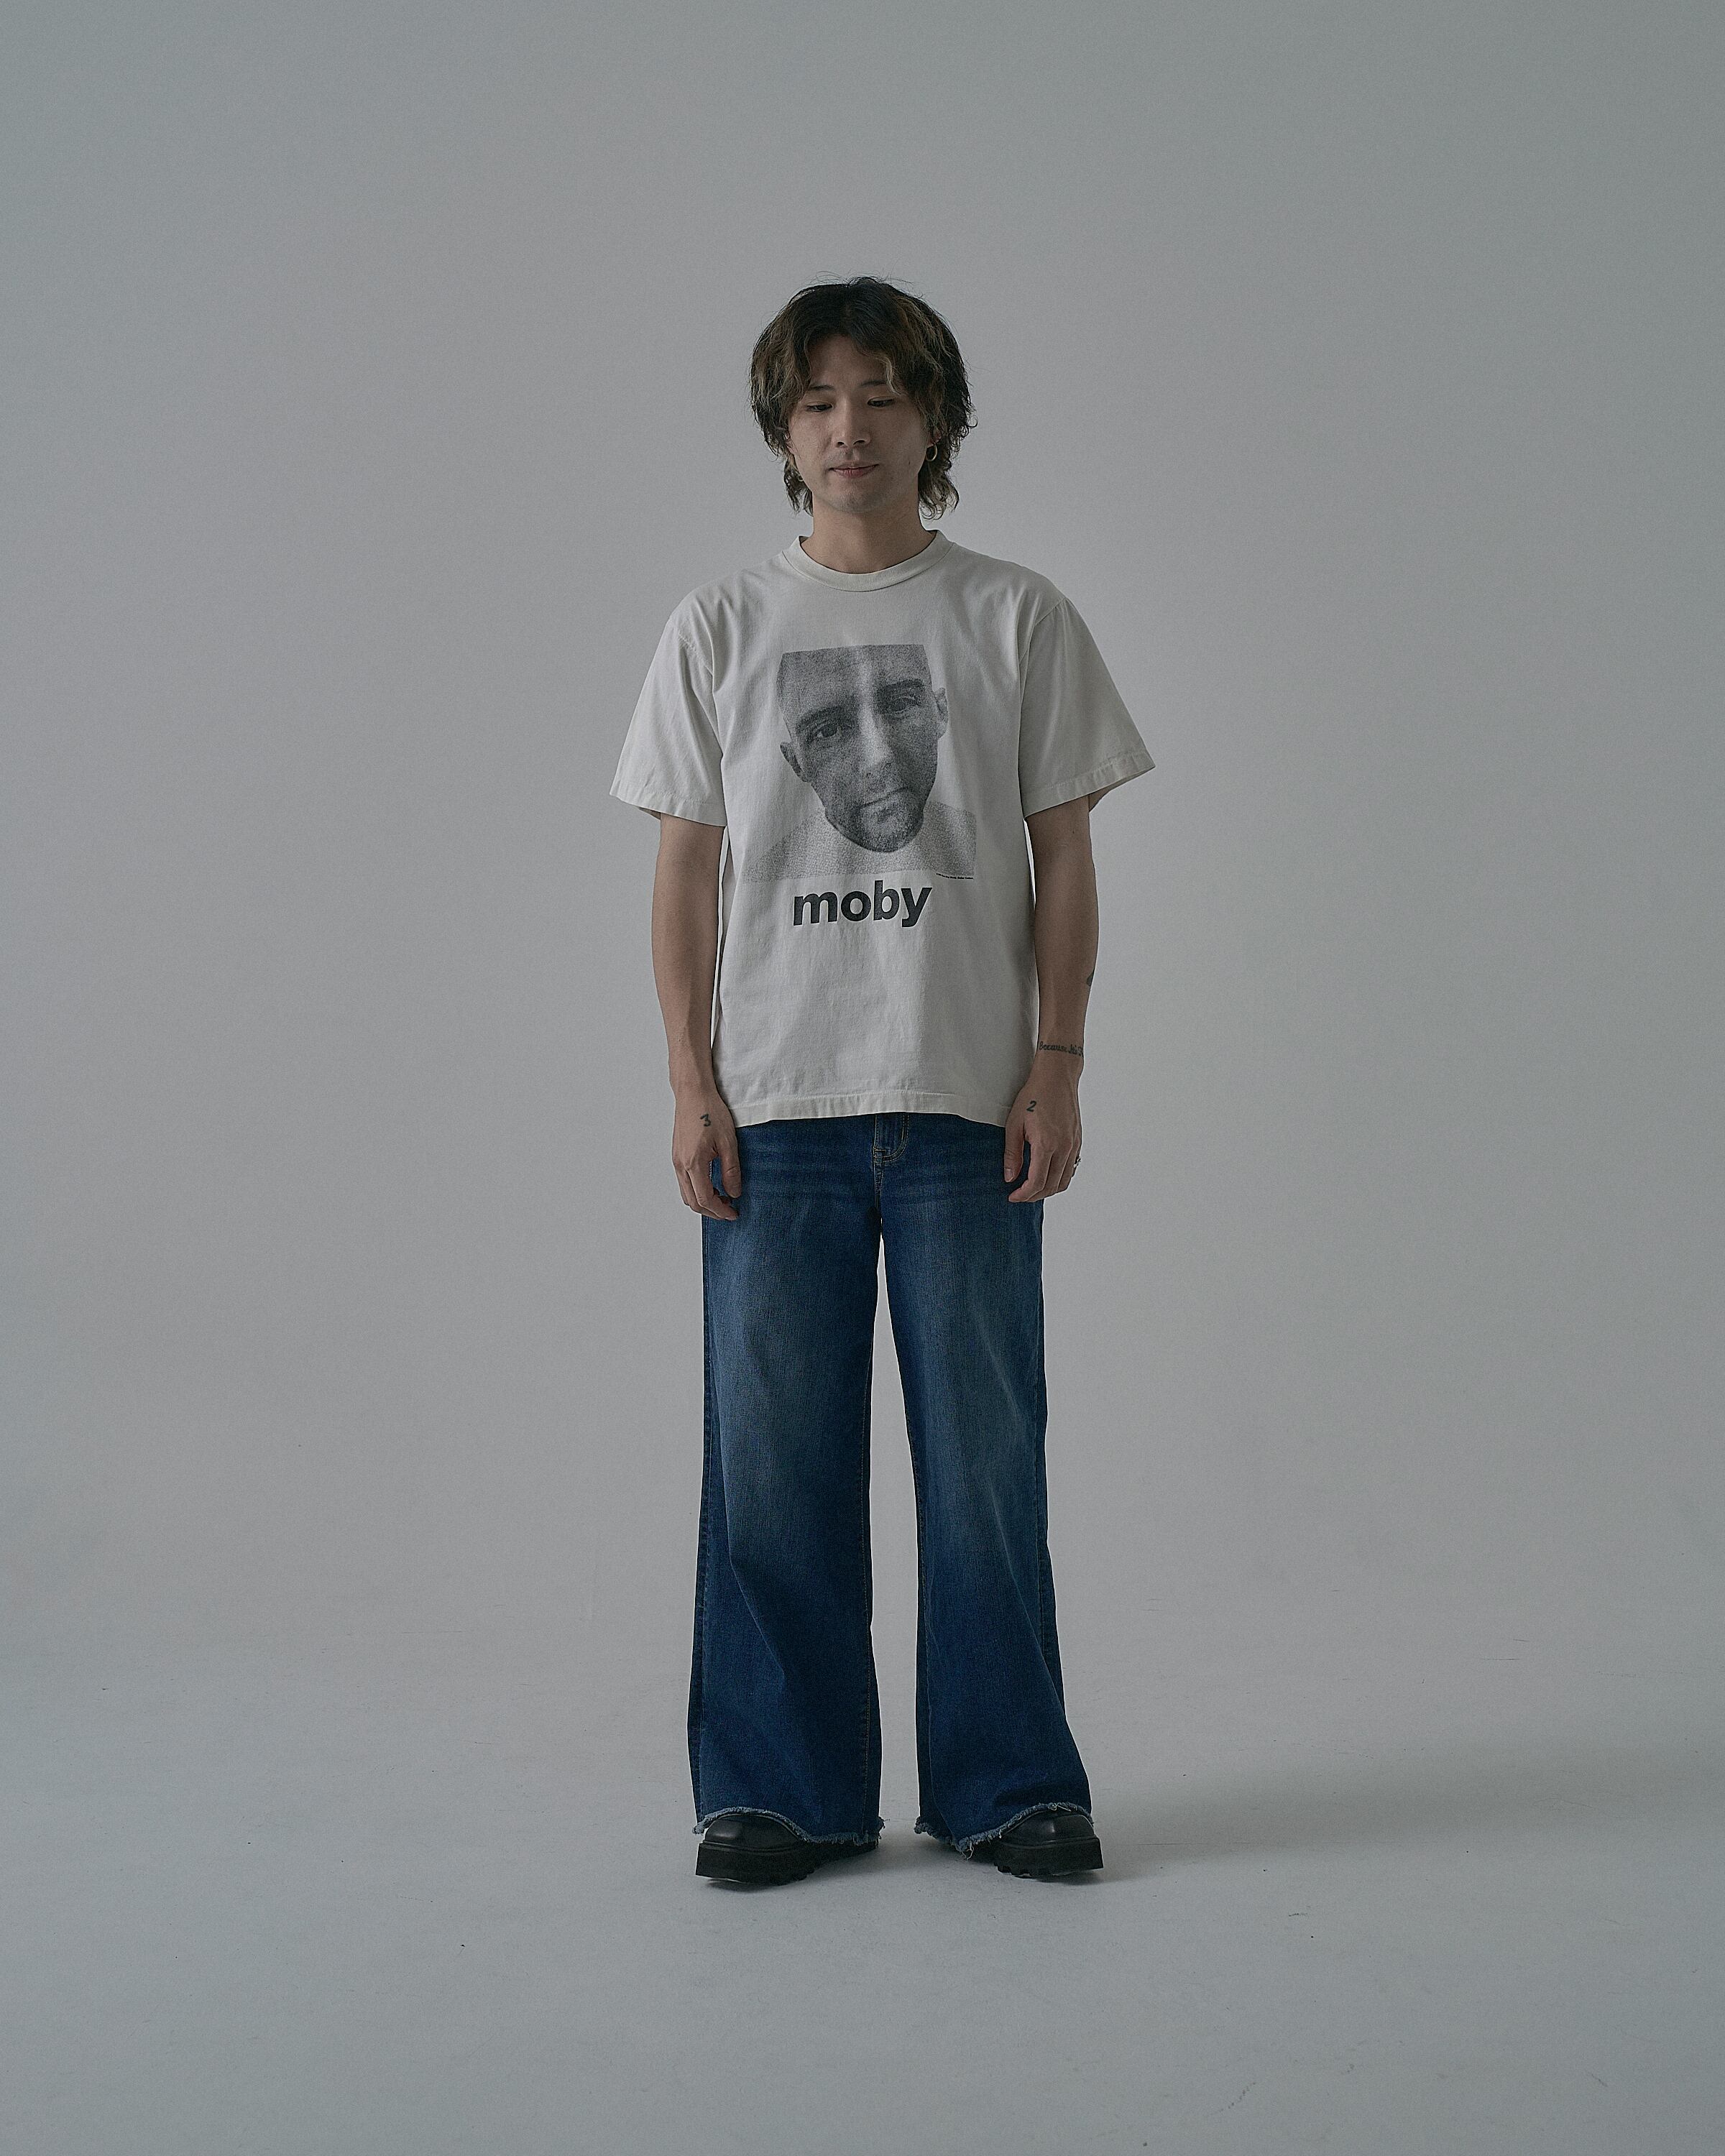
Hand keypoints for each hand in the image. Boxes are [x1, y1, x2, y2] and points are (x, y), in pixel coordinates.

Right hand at [672, 1090, 740, 1220]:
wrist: (693, 1093)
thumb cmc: (710, 1111)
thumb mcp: (728, 1143)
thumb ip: (731, 1171)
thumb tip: (734, 1192)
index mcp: (693, 1163)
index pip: (705, 1198)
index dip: (720, 1210)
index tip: (733, 1213)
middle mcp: (681, 1164)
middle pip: (692, 1201)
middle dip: (711, 1211)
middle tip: (729, 1211)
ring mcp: (676, 1160)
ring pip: (686, 1193)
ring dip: (703, 1202)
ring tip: (722, 1199)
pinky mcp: (677, 1155)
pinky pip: (684, 1182)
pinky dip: (697, 1190)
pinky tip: (711, 1185)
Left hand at [1003, 1056, 1081, 1200]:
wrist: (1057, 1077)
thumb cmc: (1034, 1096)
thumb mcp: (1014, 1124)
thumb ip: (1012, 1154)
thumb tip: (1010, 1177)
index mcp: (1046, 1144)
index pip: (1037, 1182)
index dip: (1024, 1195)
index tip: (1012, 1196)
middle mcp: (1064, 1148)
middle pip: (1052, 1186)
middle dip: (1034, 1195)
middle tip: (1019, 1194)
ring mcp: (1074, 1145)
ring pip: (1064, 1181)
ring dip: (1048, 1189)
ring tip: (1031, 1187)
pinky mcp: (1078, 1141)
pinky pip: (1071, 1168)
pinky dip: (1059, 1178)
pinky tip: (1046, 1173)